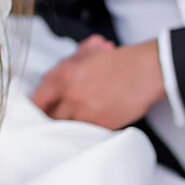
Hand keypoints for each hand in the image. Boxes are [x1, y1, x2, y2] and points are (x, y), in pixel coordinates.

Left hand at [32, 36, 165, 129]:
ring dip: (70, 123)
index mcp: (65, 75)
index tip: (40, 108)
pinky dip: (87, 128)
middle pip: (51, 116)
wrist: (146, 71)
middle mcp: (71, 95)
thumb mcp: (89, 53)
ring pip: (67, 125)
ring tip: (77, 118)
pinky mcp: (101, 125)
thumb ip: (70, 63)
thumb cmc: (121, 60)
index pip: (39, 98)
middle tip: (56, 116)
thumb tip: (58, 73)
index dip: (38, 105)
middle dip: (52, 116)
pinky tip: (93, 120)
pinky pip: (86, 131)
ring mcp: (85, 112)